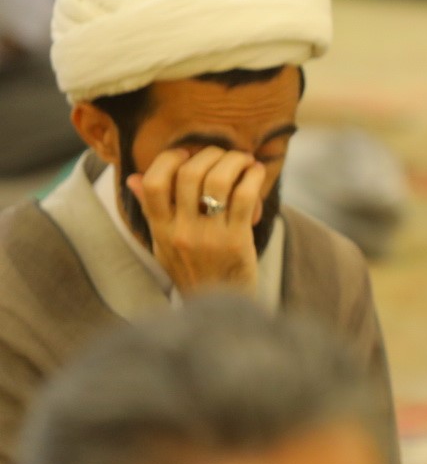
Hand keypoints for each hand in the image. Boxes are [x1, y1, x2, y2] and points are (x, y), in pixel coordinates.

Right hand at [128, 146, 266, 293]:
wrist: (219, 310)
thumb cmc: (194, 272)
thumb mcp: (164, 245)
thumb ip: (152, 211)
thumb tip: (133, 177)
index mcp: (160, 230)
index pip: (153, 183)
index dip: (169, 159)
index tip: (185, 153)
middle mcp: (181, 232)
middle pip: (189, 175)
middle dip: (208, 154)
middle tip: (222, 154)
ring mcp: (209, 237)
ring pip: (218, 181)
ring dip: (233, 161)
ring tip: (243, 159)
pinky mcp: (237, 242)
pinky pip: (244, 197)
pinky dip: (252, 177)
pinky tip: (256, 173)